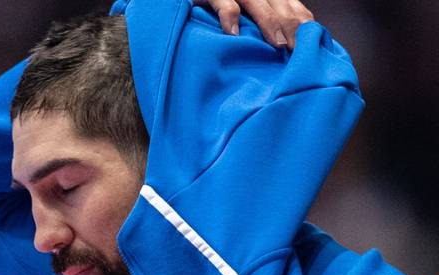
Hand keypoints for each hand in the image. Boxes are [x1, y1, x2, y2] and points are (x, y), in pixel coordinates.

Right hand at [194, 0, 313, 48]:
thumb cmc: (216, 9)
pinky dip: (229, 18)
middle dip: (292, 28)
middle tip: (300, 52)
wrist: (177, 1)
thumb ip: (263, 25)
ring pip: (258, 3)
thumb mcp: (247, 15)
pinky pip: (223, 3)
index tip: (314, 47)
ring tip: (278, 45)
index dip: (304, 25)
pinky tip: (234, 35)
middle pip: (281, 6)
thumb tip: (282, 52)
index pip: (293, 7)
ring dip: (270, 24)